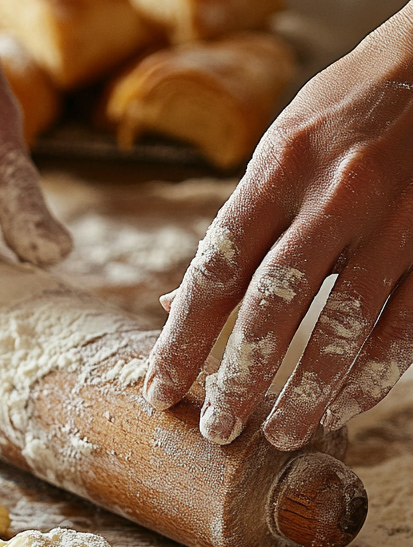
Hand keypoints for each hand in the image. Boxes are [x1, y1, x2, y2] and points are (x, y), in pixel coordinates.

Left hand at [144, 1, 412, 449]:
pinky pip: (404, 323)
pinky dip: (372, 373)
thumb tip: (176, 302)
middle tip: (216, 428)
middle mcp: (331, 194)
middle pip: (274, 305)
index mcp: (276, 170)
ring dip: (309, 388)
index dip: (182, 338)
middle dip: (240, 376)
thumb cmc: (340, 112)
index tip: (158, 388)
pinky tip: (342, 406)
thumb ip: (235, 228)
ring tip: (280, 434)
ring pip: (345, 323)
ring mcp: (394, 220)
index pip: (215, 271)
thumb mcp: (276, 150)